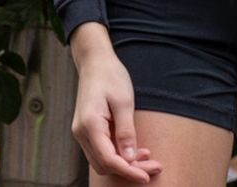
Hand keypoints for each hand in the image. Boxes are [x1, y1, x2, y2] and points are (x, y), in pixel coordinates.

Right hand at [70, 29, 161, 181]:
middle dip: (129, 169)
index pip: (108, 159)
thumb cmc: (111, 76)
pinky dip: (118, 154)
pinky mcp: (87, 130)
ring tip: (148, 157)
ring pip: (102, 160)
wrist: (95, 61)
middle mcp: (81, 133)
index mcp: (89, 125)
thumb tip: (130, 158)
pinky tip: (135, 150)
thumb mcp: (124, 101)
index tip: (147, 176)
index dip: (128, 171)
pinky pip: (102, 150)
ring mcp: (82, 132)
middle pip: (105, 164)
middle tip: (155, 166)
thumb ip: (126, 131)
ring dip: (124, 163)